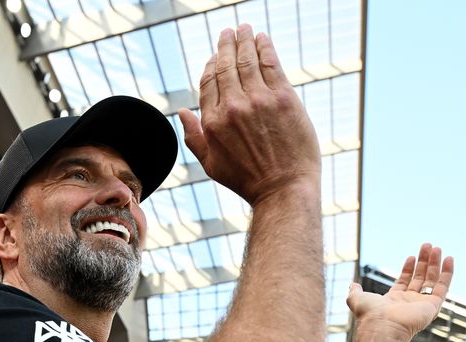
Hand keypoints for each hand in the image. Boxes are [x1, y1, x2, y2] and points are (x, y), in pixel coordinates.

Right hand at [178, 25, 320, 203]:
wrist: (284, 189)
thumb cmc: (248, 181)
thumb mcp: (211, 165)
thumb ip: (193, 137)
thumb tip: (181, 112)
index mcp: (212, 122)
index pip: (208, 82)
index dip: (211, 65)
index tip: (215, 55)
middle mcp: (233, 107)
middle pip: (226, 66)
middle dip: (226, 44)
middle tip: (229, 31)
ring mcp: (259, 101)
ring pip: (248, 60)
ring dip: (245, 40)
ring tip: (245, 28)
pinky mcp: (284, 98)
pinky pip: (271, 64)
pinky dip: (265, 48)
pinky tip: (263, 39)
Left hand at [348, 243, 454, 341]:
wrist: (383, 326)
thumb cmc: (369, 315)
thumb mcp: (357, 299)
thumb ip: (355, 291)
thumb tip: (352, 285)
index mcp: (394, 300)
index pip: (405, 281)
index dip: (408, 269)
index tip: (411, 256)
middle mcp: (410, 302)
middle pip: (420, 278)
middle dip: (424, 262)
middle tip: (427, 246)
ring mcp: (422, 304)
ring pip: (432, 280)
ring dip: (435, 264)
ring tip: (436, 248)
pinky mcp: (433, 305)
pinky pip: (444, 287)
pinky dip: (448, 273)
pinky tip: (449, 258)